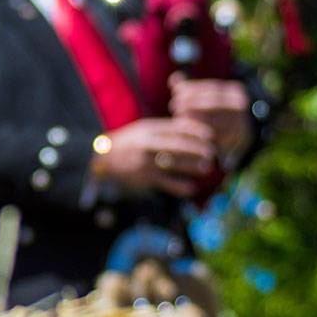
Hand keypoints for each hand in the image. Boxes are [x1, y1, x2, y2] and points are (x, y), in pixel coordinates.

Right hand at [91, 117, 216, 198]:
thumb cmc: (130, 142)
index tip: (209, 135)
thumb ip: (165, 129)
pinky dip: (179, 186)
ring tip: (207, 168)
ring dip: (191, 166)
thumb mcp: (144, 129)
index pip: (176, 128)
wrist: (105, 157)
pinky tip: (191, 188)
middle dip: (196, 149)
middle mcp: (147, 143)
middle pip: (176, 145)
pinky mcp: (144, 177)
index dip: (194, 131)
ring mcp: (145, 161)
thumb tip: (191, 128)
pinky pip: (165, 182)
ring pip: (172, 163)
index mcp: (149, 129)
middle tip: (212, 152)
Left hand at [168, 76, 251, 160]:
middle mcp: (240, 108)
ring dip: (194, 119)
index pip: (213, 88)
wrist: (231, 133)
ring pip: (215, 122)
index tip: (176, 91)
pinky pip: (214, 138)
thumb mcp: (202, 95)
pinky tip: (185, 132)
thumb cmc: (210, 109)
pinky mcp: (231, 142)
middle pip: (215, 104)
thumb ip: (188, 87)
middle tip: (174, 105)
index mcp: (236, 93)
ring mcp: (238, 126)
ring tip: (177, 117)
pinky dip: (198, 135)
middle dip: (193, 104)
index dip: (193, 89)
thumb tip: (174, 79)